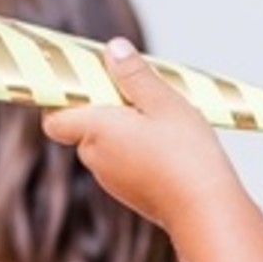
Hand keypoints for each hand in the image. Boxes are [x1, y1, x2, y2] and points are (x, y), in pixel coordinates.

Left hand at [42, 40, 238, 231]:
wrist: (207, 211)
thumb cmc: (188, 158)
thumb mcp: (166, 103)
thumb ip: (135, 75)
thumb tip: (113, 50)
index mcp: (95, 130)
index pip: (55, 115)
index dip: (67, 97)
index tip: (90, 80)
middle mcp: (96, 158)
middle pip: (85, 125)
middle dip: (108, 108)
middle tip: (141, 93)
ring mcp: (112, 179)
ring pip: (108, 144)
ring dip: (128, 129)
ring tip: (164, 121)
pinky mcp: (130, 192)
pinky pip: (126, 162)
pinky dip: (141, 151)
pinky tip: (171, 146)